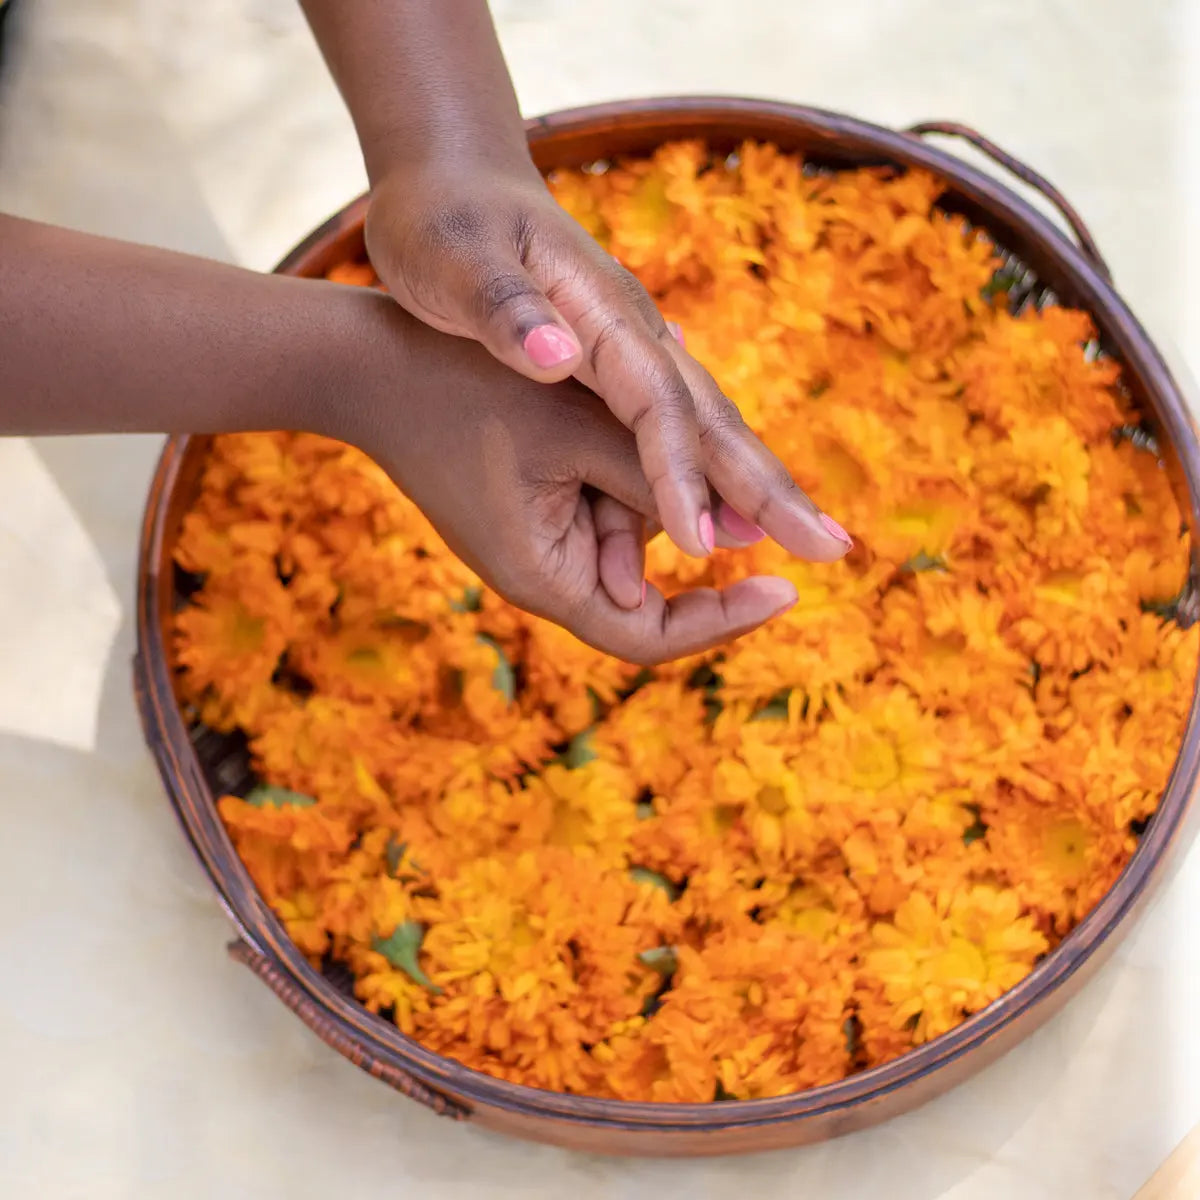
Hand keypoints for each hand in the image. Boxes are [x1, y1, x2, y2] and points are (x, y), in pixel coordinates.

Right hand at [338, 300, 801, 664]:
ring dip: (644, 490)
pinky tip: (600, 422)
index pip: (651, 638)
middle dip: (684, 531)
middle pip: (645, 588)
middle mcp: (541, 575)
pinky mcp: (529, 512)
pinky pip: (597, 504)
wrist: (370, 365)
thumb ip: (665, 482)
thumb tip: (752, 524)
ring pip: (627, 536)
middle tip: (712, 475)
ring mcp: (534, 544)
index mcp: (544, 577)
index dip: (723, 619)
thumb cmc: (468, 390)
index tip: (788, 586)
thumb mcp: (582, 432)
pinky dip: (617, 474)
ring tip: (609, 422)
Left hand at [364, 159, 852, 564]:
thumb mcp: (447, 260)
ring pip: (708, 419)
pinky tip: (730, 492)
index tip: (702, 544)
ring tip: (802, 533)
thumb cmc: (441, 221)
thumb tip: (560, 358)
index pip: (658, 404)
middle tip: (834, 548)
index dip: (681, 475)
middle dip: (771, 488)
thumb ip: (500, 306)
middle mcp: (633, 329)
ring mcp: (634, 341)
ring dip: (755, 482)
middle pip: (713, 417)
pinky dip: (711, 463)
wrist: (454, 173)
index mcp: (598, 311)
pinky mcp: (621, 354)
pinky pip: (680, 418)